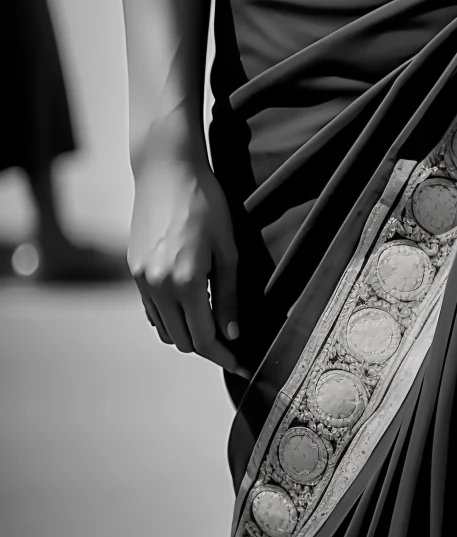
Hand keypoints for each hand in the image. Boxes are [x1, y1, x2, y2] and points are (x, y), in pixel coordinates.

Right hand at [128, 146, 239, 368]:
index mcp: (186, 282)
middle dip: (207, 346)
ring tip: (214, 321)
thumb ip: (229, 294)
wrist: (166, 172)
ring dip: (187, 332)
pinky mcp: (133, 271)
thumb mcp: (229, 249)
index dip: (223, 356)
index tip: (241, 364)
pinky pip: (151, 310)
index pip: (203, 338)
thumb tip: (232, 332)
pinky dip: (170, 316)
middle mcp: (158, 287)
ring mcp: (141, 280)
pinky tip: (191, 304)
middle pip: (181, 340)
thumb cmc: (207, 204)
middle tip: (232, 343)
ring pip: (164, 328)